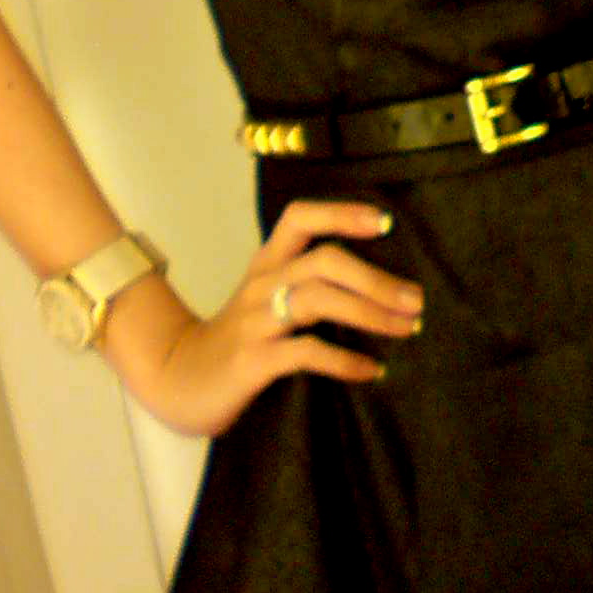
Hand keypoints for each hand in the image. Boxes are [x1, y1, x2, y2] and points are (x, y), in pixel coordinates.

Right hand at [118, 200, 421, 439]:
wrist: (176, 378)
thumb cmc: (237, 340)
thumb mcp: (266, 302)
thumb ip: (307, 286)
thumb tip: (381, 288)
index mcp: (267, 265)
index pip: (300, 218)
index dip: (342, 213)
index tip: (385, 223)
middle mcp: (261, 285)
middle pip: (324, 261)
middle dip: (376, 278)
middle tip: (416, 300)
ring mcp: (255, 322)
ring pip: (318, 299)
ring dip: (369, 312)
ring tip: (405, 329)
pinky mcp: (252, 360)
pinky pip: (305, 353)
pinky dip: (345, 360)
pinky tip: (371, 370)